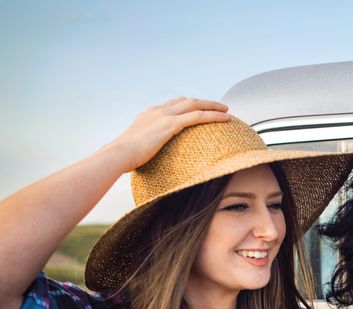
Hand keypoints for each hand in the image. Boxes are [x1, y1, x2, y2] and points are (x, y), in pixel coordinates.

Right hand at [104, 97, 229, 172]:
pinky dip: (213, 116)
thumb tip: (148, 156)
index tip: (199, 108)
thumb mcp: (137, 146)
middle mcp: (158, 110)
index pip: (173, 104)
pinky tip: (226, 119)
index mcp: (150, 114)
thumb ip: (147, 145)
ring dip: (212, 106)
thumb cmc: (125, 156)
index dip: (188, 105)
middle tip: (218, 106)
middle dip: (204, 102)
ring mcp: (164, 115)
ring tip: (226, 110)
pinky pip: (197, 116)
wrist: (119, 154)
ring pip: (195, 105)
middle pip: (187, 100)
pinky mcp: (170, 124)